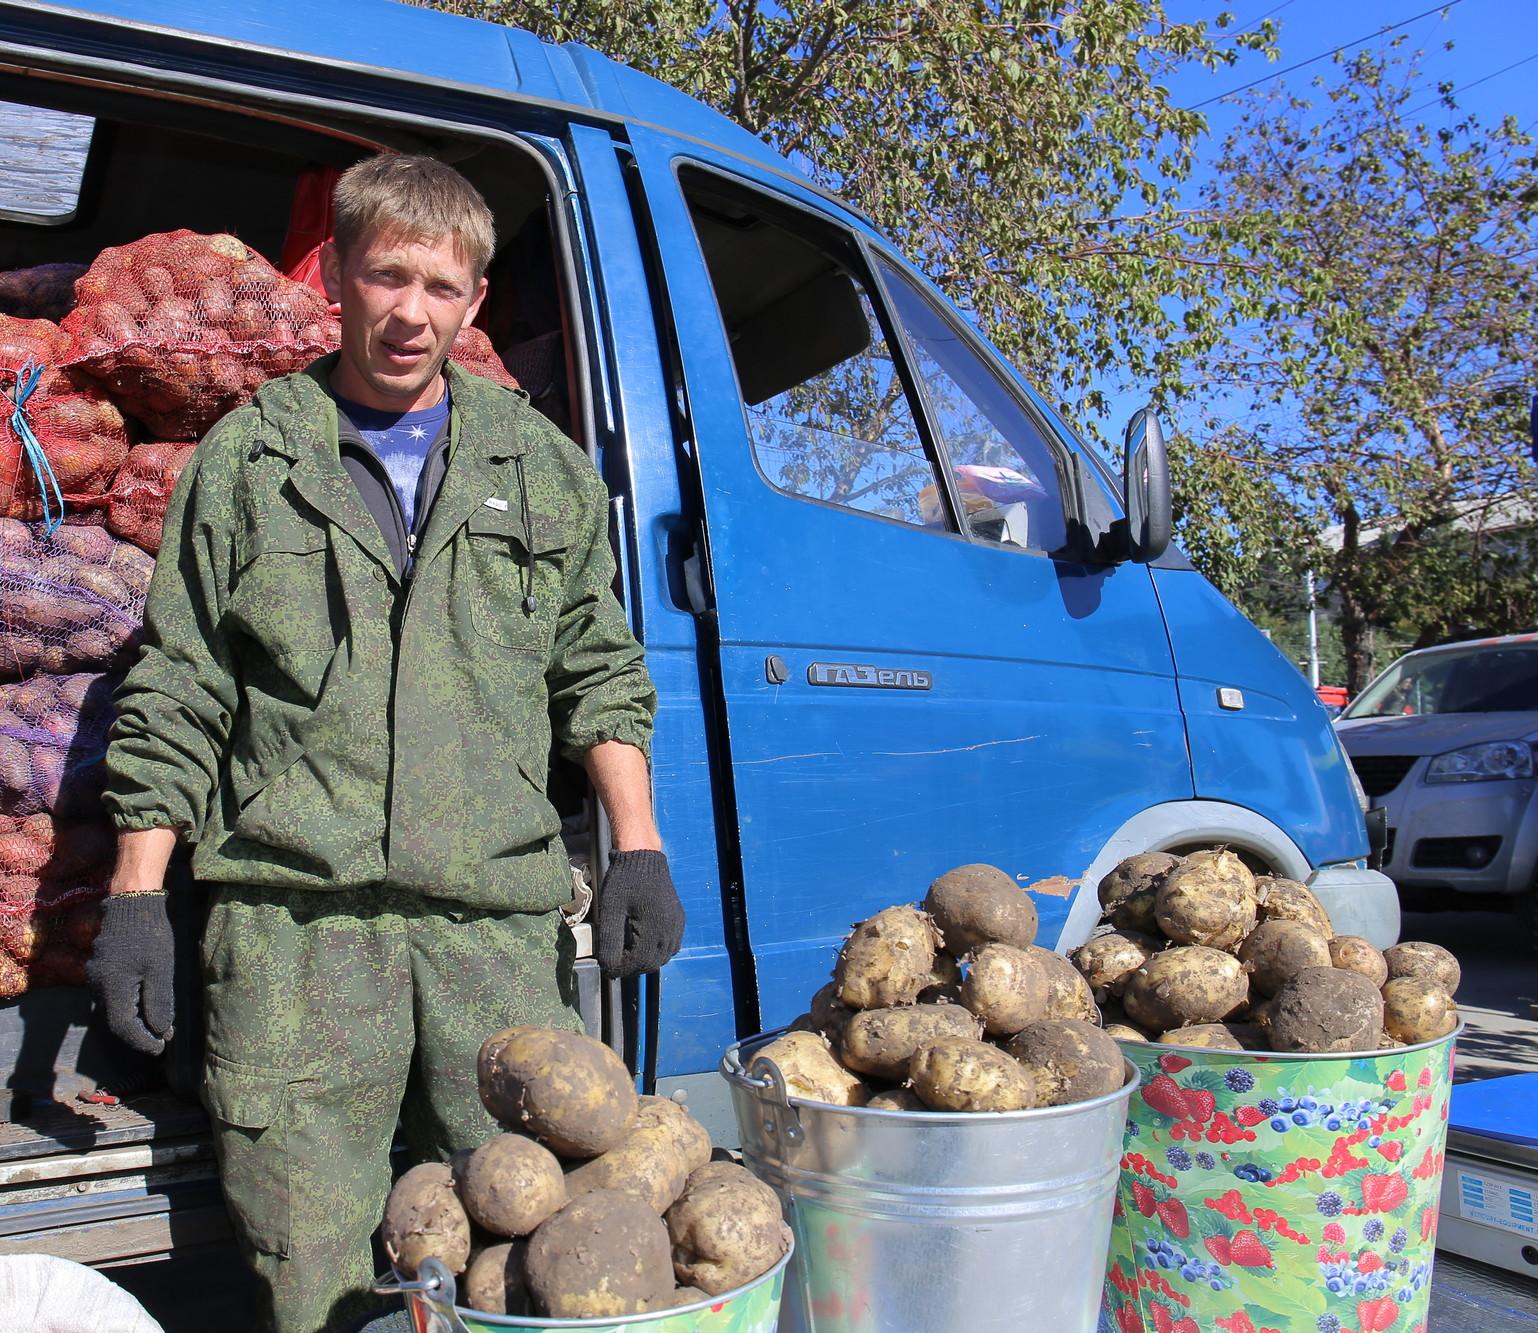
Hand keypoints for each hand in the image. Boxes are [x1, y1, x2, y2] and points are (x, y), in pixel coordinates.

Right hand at [85, 892, 174, 1054]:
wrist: (132, 903)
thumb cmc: (150, 935)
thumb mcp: (161, 970)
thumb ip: (158, 1002)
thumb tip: (159, 1032)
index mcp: (112, 988)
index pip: (124, 1027)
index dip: (142, 1041)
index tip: (160, 1049)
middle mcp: (98, 986)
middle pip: (116, 1020)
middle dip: (139, 1033)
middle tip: (161, 1041)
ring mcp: (96, 977)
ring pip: (113, 1009)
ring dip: (134, 1020)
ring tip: (157, 1026)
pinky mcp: (101, 969)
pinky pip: (112, 996)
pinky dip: (129, 1006)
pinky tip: (145, 1005)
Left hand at [595, 850, 684, 978]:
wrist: (642, 856)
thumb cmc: (624, 881)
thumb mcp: (611, 911)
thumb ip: (610, 941)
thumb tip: (607, 966)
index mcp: (655, 928)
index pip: (639, 962)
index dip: (621, 969)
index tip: (607, 969)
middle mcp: (671, 930)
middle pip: (653, 963)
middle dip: (633, 968)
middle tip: (614, 964)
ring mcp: (677, 925)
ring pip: (664, 957)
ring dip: (646, 961)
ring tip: (626, 956)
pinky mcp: (678, 919)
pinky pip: (671, 946)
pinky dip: (658, 952)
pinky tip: (643, 946)